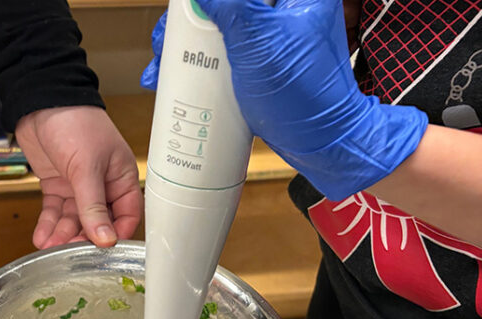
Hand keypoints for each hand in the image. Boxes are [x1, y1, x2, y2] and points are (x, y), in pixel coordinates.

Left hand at [15, 106, 142, 247]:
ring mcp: (79, 185)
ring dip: (63, 233)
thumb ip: (93, 206)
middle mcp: (102, 184)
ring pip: (74, 219)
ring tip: (50, 245)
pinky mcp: (58, 185)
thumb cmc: (75, 122)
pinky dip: (48, 224)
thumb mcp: (86, 167)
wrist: (40, 101)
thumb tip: (106, 238)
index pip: (127, 215)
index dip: (116, 233)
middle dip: (83, 236)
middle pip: (98, 221)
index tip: (103, 250)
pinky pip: (55, 211)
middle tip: (70, 250)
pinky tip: (42, 237)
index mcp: (121, 177)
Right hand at [143, 0, 427, 200]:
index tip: (182, 10)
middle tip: (164, 41)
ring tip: (160, 65)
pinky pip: (221, 51)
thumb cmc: (301, 93)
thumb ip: (231, 5)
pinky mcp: (258, 62)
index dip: (204, 1)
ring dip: (183, 42)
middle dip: (185, 22)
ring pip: (216, 26)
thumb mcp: (259, 42)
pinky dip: (195, 60)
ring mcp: (269, 36)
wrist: (321, 142)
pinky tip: (169, 76)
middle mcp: (283, 9)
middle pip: (223, 5)